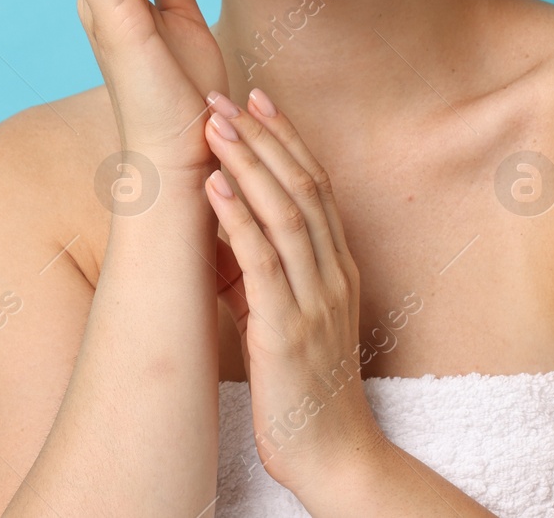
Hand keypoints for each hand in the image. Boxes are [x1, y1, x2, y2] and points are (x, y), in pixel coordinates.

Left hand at [201, 89, 384, 494]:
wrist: (336, 459)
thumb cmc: (309, 393)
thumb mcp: (300, 322)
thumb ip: (280, 278)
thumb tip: (239, 239)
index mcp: (339, 270)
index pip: (316, 186)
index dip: (287, 138)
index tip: (258, 98)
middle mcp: (334, 276)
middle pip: (303, 187)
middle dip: (264, 136)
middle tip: (226, 94)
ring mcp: (315, 301)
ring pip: (286, 213)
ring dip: (249, 163)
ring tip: (214, 124)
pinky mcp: (288, 331)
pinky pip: (263, 263)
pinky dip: (238, 218)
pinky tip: (215, 186)